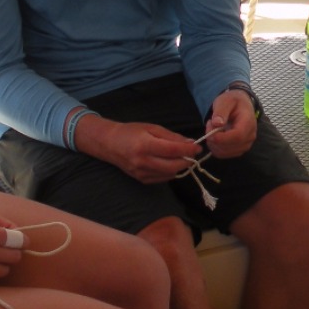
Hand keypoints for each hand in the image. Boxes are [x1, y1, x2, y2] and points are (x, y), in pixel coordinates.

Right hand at [89, 118, 209, 184]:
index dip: (189, 149)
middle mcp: (143, 162)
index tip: (198, 147)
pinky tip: (170, 163)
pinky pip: (163, 178)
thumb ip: (171, 137)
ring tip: (183, 157)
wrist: (110, 144)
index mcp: (145, 145)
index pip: (173, 150)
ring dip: (180, 167)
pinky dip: (171, 172)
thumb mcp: (152, 128)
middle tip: (193, 153)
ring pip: (170, 174)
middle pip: (174, 166)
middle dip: (187, 160)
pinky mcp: (142, 180)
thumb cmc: (131, 132)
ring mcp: (142, 173)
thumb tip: (190, 143)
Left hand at [202, 89, 258, 160]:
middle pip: (232, 147)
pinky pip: (225, 154)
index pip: (238, 136)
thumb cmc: (232, 102)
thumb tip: (217, 123)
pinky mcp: (240, 149)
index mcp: (248, 122)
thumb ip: (221, 111)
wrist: (240, 105)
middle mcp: (250, 135)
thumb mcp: (225, 101)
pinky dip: (216, 148)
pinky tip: (215, 137)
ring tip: (212, 129)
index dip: (222, 138)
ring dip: (214, 144)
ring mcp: (246, 143)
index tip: (210, 133)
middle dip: (215, 140)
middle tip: (209, 125)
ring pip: (227, 153)